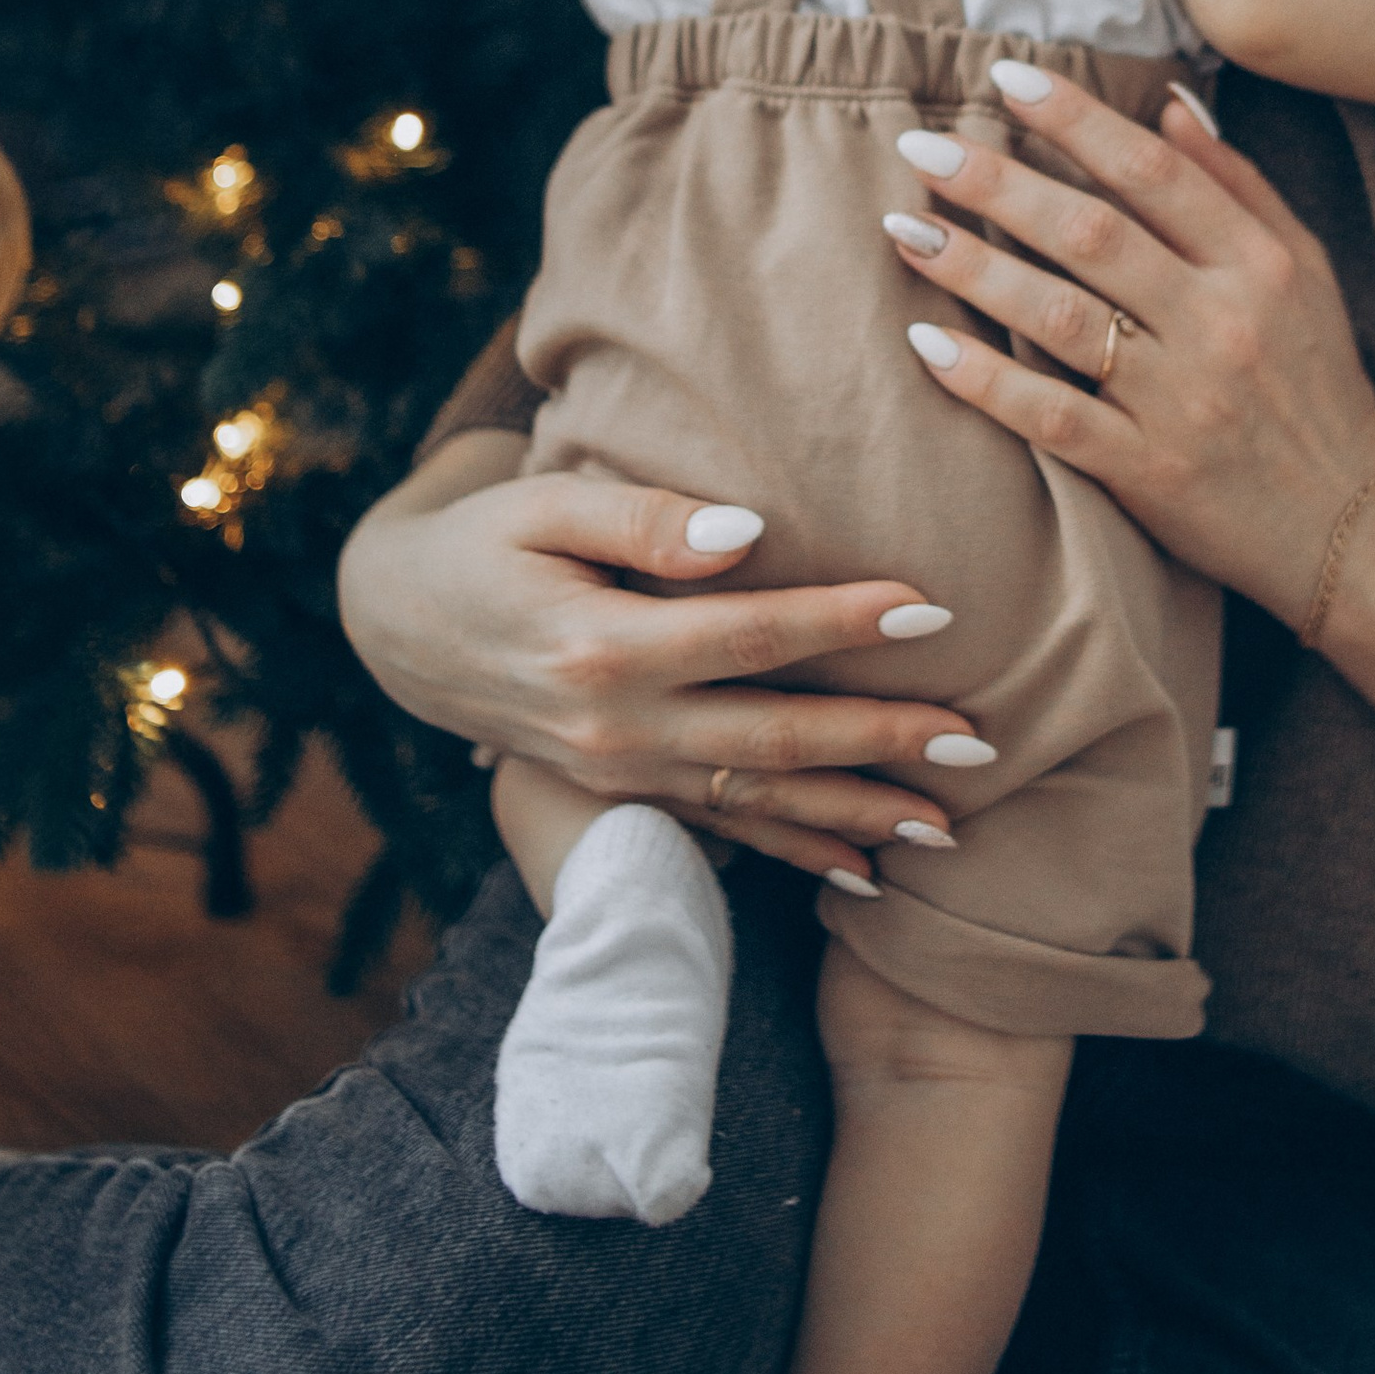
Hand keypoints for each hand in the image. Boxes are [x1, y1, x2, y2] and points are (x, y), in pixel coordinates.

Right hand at [336, 439, 972, 885]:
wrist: (397, 623)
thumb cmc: (484, 539)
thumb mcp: (543, 503)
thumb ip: (644, 517)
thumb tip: (750, 532)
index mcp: (600, 646)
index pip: (747, 635)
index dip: (840, 622)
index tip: (931, 607)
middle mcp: (614, 727)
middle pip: (771, 737)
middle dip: (879, 743)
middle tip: (977, 741)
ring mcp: (617, 773)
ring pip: (757, 799)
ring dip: (856, 812)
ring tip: (949, 823)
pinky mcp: (620, 792)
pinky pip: (721, 831)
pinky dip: (795, 851)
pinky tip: (866, 870)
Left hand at [880, 74, 1374, 630]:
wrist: (1351, 524)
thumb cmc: (1316, 382)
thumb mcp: (1303, 270)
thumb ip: (1236, 185)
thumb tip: (1170, 102)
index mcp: (1257, 264)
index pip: (1152, 172)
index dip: (1077, 119)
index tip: (1007, 78)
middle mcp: (1220, 323)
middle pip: (1092, 235)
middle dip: (998, 184)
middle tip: (922, 148)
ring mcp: (1182, 400)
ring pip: (1061, 319)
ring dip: (974, 270)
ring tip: (905, 229)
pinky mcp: (1150, 472)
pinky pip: (1053, 419)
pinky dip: (987, 381)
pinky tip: (928, 345)